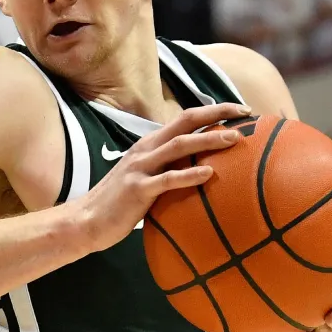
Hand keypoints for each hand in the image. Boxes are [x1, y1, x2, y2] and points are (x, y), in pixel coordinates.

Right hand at [76, 102, 252, 252]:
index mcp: (149, 145)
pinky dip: (188, 175)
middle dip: (216, 115)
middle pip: (184, 123)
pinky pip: (166, 179)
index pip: (185, 119)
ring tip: (234, 139)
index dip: (213, 111)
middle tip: (245, 113)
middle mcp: (145, 149)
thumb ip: (168, 169)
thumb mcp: (146, 178)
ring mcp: (140, 168)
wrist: (86, 221)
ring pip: (178, 146)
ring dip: (208, 140)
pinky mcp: (137, 190)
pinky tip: (208, 174)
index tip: (241, 110)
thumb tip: (202, 170)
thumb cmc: (120, 203)